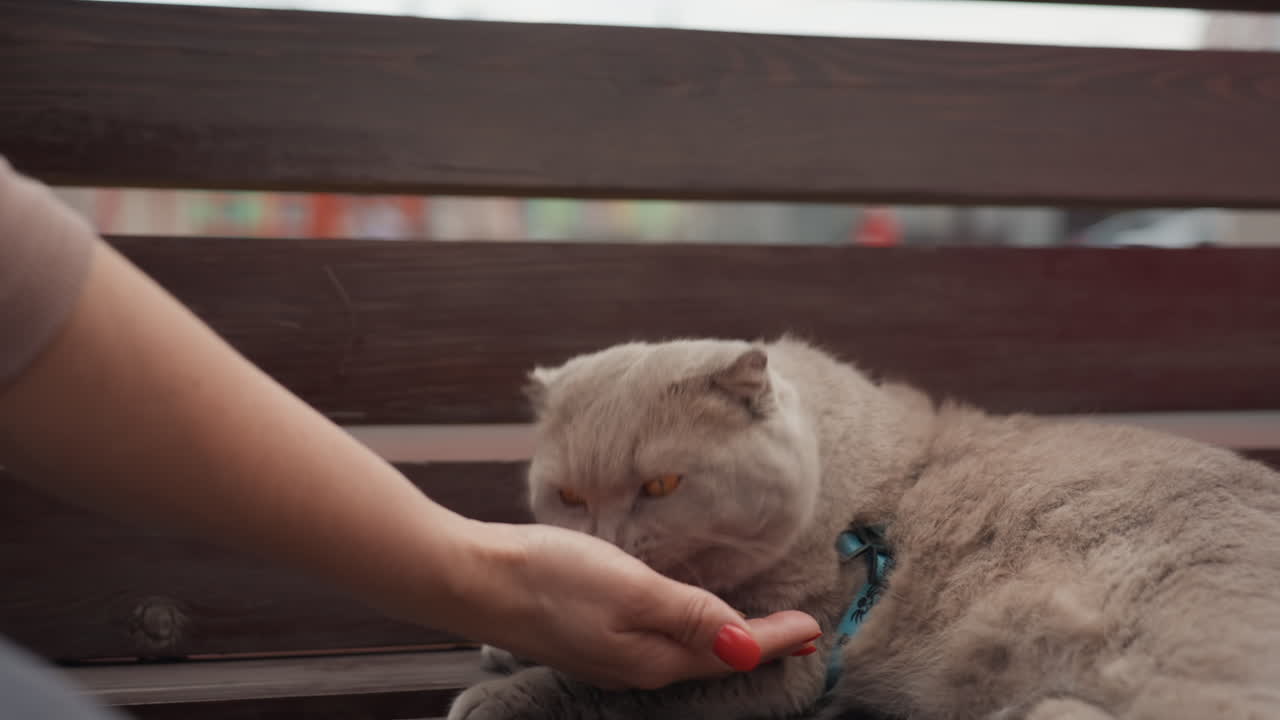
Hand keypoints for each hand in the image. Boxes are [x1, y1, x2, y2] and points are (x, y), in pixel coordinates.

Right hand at [459, 522, 820, 689]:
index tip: (814, 628)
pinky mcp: (589, 636)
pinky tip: (687, 616)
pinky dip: (688, 630)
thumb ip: (690, 616)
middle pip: (711, 660)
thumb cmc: (551, 578)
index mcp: (652, 658)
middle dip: (757, 646)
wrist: (474, 579)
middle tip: (797, 633)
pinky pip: (656, 641)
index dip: (776, 639)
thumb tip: (746, 646)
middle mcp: (635, 666)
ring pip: (684, 653)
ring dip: (724, 639)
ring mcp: (609, 655)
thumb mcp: (631, 590)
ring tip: (755, 627)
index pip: (732, 652)